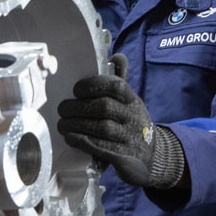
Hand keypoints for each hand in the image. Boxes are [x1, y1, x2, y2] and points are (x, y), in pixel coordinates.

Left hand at [57, 54, 185, 188]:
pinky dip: (82, 142)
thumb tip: (116, 57)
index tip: (76, 89)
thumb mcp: (130, 103)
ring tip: (62, 124)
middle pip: (105, 107)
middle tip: (62, 109)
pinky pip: (102, 148)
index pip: (116, 86)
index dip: (93, 85)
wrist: (153, 156)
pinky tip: (71, 138)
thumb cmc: (132, 124)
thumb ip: (120, 81)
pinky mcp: (125, 158)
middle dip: (78, 107)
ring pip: (102, 128)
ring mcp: (131, 138)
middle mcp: (134, 117)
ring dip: (76, 125)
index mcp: (133, 101)